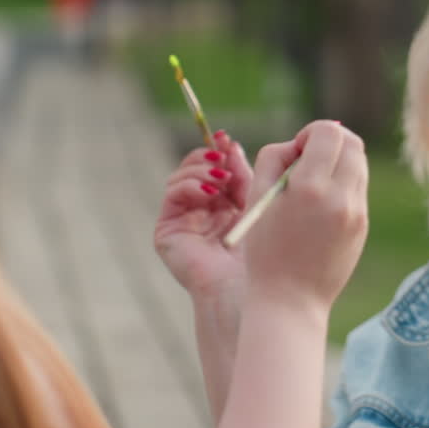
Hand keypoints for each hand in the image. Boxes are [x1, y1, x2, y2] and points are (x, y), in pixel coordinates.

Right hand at [153, 130, 251, 303]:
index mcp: (224, 206)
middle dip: (209, 157)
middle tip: (222, 154)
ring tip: (220, 177)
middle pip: (195, 168)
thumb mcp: (254, 202)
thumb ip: (241, 174)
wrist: (250, 288)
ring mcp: (182, 222)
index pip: (214, 168)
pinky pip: (172, 194)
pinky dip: (190, 185)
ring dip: (200, 169)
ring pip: (181, 177)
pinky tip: (209, 192)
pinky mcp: (167, 232)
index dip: (218, 151)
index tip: (225, 138)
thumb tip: (229, 143)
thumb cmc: (261, 252)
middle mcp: (201, 212)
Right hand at [241, 120, 368, 311]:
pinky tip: (320, 207)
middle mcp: (341, 197)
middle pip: (352, 142)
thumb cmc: (265, 250)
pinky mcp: (362, 225)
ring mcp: (357, 212)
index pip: (329, 132)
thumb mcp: (257, 199)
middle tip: (307, 161)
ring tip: (312, 185)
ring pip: (359, 163)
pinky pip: (358, 189)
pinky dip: (343, 185)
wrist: (290, 300)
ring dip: (338, 162)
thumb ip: (274, 158)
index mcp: (310, 187)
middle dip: (330, 142)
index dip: (311, 133)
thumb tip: (298, 142)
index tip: (297, 151)